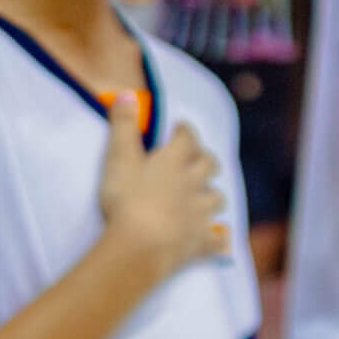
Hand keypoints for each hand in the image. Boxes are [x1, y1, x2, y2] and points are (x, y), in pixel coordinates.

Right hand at [97, 95, 227, 276]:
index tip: (181, 128)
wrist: (141, 245)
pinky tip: (221, 242)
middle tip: (199, 158)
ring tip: (204, 196)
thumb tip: (125, 93)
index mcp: (174, 162)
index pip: (187, 138)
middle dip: (206, 159)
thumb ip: (122, 125)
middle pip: (209, 166)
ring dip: (212, 195)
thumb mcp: (118, 157)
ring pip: (216, 199)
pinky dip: (219, 240)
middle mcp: (193, 184)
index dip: (185, 131)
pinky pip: (216, 240)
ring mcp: (200, 213)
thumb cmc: (127, 199)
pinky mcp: (200, 241)